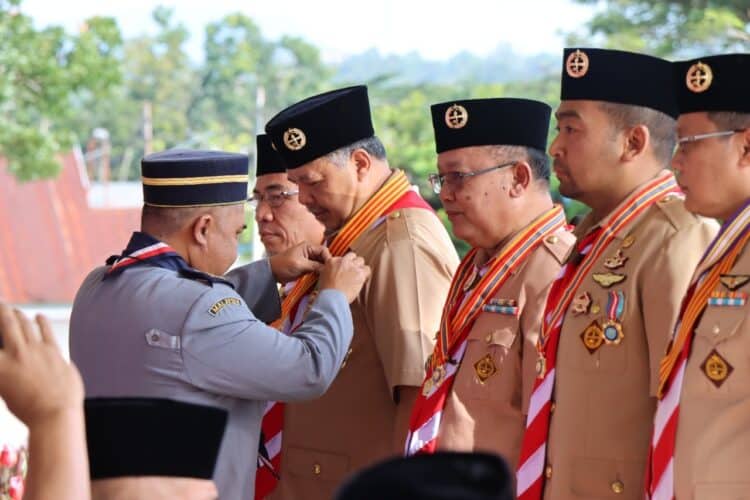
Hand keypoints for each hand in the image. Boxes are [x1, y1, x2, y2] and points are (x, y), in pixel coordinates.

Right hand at [0, 304, 83, 426]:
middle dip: (0, 310)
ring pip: (25, 323)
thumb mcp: (6, 392)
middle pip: (6, 323)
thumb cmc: (29, 410)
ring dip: (18, 314)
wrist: (56, 414)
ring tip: (14, 310)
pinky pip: (45, 330)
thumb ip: (4, 374)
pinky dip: (41, 321)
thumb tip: (8, 364)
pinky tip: (38, 316)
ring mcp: (35, 350)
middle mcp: (15, 354)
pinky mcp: (54, 351)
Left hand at [269, 242, 331, 283]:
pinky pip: (317, 270)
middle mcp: (310, 252)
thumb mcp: (300, 264)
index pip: (323, 251)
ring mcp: (309, 260)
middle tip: (330, 274)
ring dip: (323, 270)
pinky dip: (319, 274)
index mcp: (308, 247)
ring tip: (326, 277)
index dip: (328, 258)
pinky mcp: (307, 268)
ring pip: (321, 264)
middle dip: (327, 265)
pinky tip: (321, 279)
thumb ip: (314, 266)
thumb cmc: (283, 265)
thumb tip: (327, 269)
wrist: (272, 273)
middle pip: (323, 257)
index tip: (330, 268)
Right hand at [318, 252, 370, 302]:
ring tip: (358, 275)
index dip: (344, 265)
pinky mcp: (359, 273)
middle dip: (353, 262)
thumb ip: (329, 271)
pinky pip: (367, 269)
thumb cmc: (327, 292)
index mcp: (332, 261)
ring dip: (360, 267)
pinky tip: (362, 279)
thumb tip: (334, 272)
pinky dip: (366, 274)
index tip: (344, 271)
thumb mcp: (323, 277)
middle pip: (352, 255)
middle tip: (352, 272)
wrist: (332, 298)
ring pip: (360, 260)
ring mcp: (351, 266)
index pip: (342, 258)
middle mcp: (342, 261)